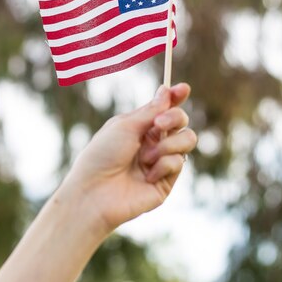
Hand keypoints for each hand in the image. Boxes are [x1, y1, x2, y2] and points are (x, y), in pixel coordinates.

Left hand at [60, 83, 196, 230]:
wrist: (94, 192)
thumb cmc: (102, 156)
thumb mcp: (125, 126)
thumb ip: (151, 110)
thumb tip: (167, 90)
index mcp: (139, 127)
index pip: (164, 108)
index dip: (176, 97)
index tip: (183, 88)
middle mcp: (152, 142)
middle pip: (181, 120)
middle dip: (174, 118)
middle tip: (158, 124)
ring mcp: (161, 162)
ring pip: (187, 140)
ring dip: (168, 144)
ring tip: (146, 157)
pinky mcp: (166, 181)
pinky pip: (179, 162)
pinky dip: (163, 165)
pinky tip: (147, 175)